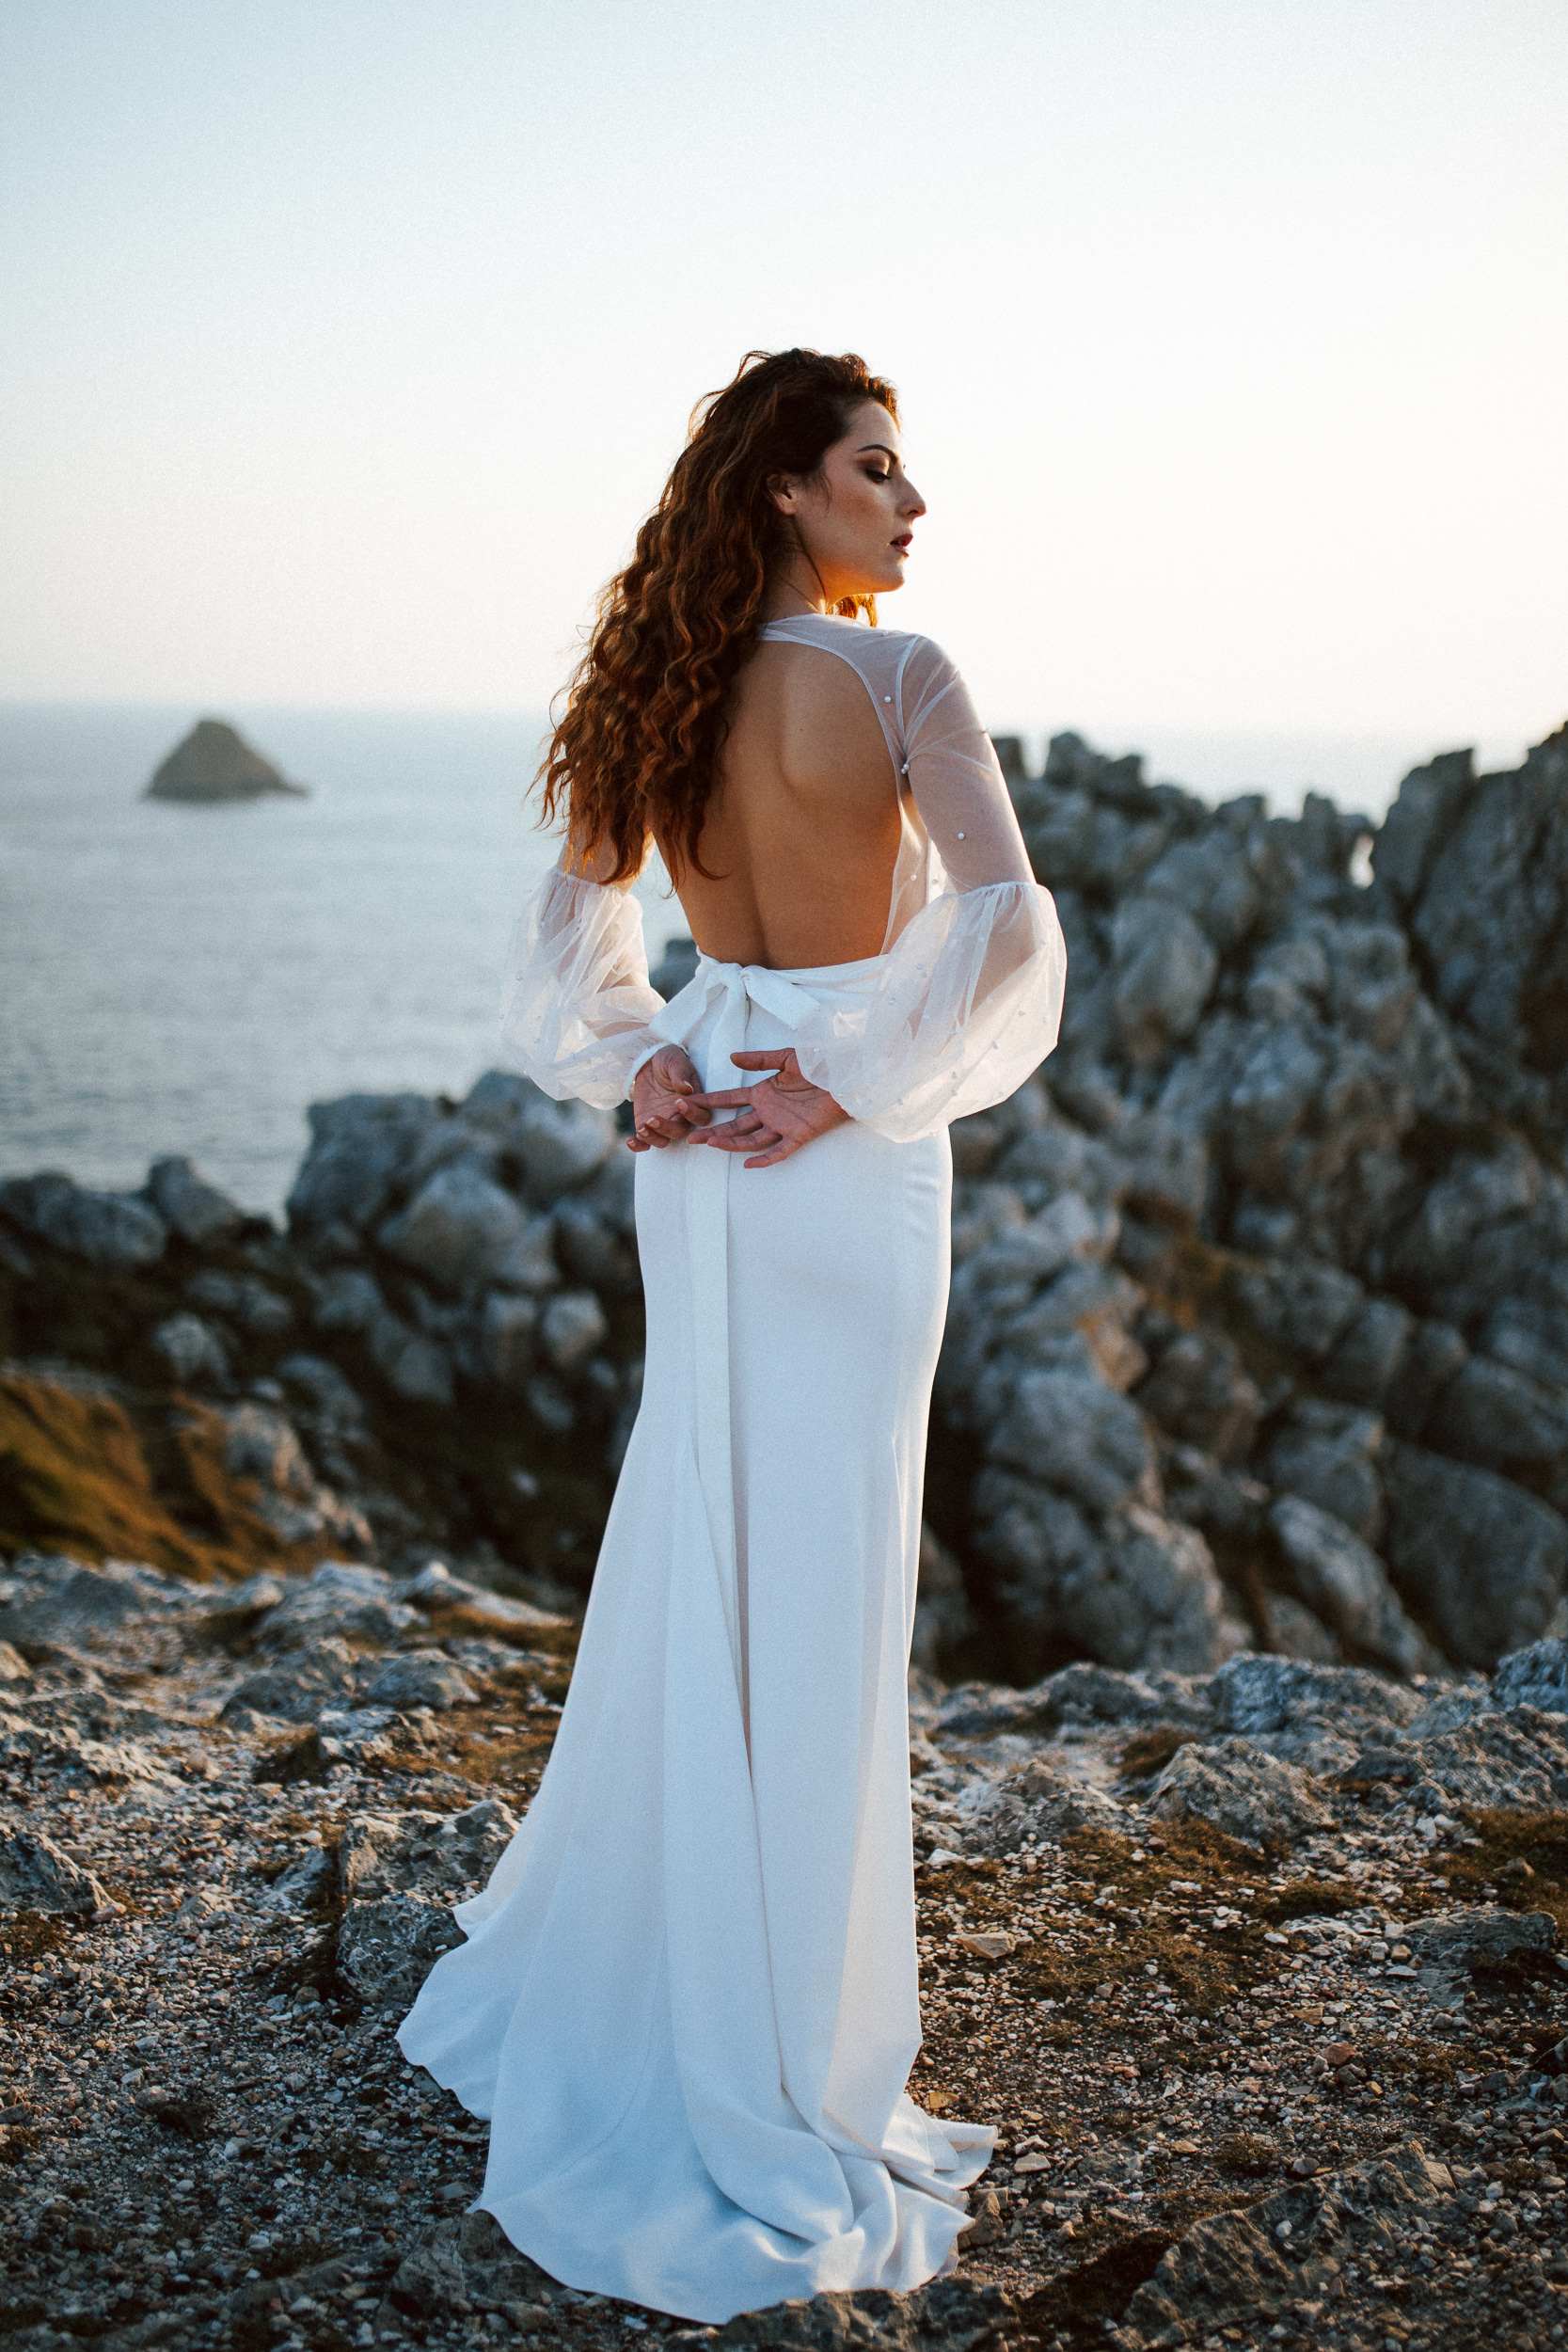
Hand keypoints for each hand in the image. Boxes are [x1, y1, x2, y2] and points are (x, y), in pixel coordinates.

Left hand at [627, 1045, 710, 1150]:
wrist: (648, 1063)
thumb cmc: (667, 1060)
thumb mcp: (674, 1062)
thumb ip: (680, 1075)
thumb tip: (687, 1088)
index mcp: (693, 1103)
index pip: (700, 1117)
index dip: (692, 1113)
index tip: (678, 1102)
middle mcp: (680, 1117)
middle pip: (679, 1133)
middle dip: (666, 1129)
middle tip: (652, 1119)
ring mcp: (663, 1123)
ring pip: (663, 1141)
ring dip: (652, 1138)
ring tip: (641, 1128)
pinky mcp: (647, 1125)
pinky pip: (644, 1142)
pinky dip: (638, 1145)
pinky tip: (629, 1140)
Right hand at [686, 1048, 848, 1169]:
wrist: (845, 1074)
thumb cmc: (818, 1063)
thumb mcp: (785, 1057)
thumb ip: (759, 1060)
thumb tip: (732, 1057)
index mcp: (763, 1093)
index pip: (730, 1100)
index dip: (710, 1103)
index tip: (689, 1105)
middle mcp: (769, 1112)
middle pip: (736, 1125)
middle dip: (713, 1131)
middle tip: (691, 1137)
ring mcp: (783, 1125)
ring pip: (751, 1139)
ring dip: (731, 1143)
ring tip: (710, 1144)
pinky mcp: (799, 1135)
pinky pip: (779, 1151)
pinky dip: (764, 1159)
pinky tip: (747, 1164)